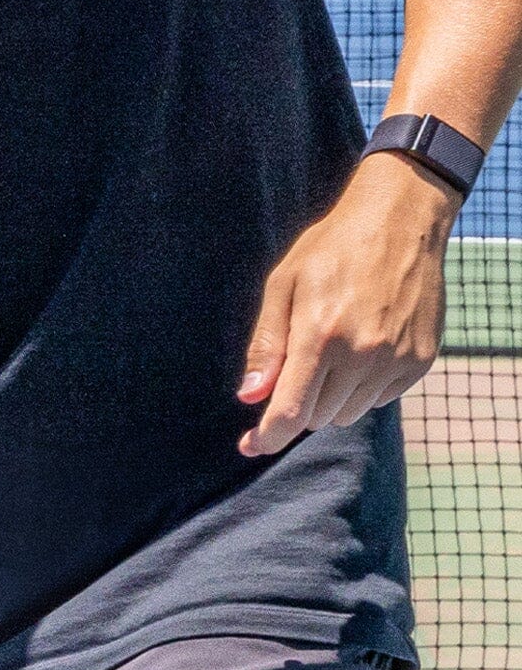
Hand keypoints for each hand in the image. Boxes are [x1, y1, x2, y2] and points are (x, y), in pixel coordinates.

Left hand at [239, 152, 451, 456]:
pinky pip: (379, 398)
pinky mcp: (420, 361)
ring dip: (329, 398)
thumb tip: (249, 395)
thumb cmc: (331, 249)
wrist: (400, 222)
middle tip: (293, 371)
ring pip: (348, 412)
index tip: (250, 446)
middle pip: (316, 416)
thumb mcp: (282, 286)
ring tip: (329, 350)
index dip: (268, 436)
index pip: (291, 411)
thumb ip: (266, 345)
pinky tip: (360, 349)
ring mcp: (397, 359)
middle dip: (296, 404)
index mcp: (321, 335)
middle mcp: (363, 354)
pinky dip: (362, 388)